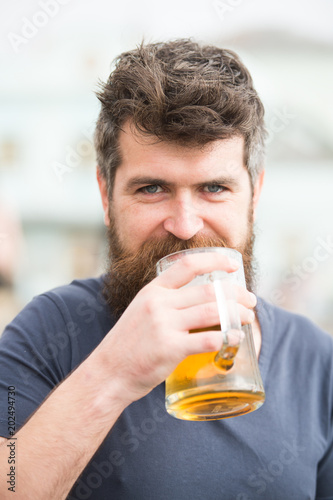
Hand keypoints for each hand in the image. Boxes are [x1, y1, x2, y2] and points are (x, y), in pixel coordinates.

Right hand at [94, 252, 256, 404]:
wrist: (108, 372)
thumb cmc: (127, 344)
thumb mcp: (141, 311)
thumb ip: (165, 302)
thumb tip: (197, 301)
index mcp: (153, 290)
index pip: (188, 265)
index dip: (214, 261)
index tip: (232, 265)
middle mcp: (159, 303)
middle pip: (209, 291)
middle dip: (236, 295)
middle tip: (250, 301)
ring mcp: (164, 325)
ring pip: (213, 311)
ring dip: (237, 314)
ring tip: (247, 318)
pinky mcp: (170, 348)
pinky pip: (208, 339)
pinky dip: (228, 338)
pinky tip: (236, 339)